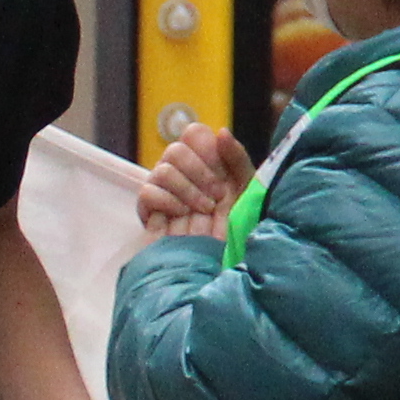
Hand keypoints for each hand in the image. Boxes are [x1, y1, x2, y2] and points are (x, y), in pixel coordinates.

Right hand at [135, 126, 254, 238]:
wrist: (230, 268)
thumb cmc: (244, 232)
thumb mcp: (251, 192)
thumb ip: (238, 159)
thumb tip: (219, 132)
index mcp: (210, 166)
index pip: (194, 135)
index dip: (205, 148)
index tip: (222, 172)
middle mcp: (185, 176)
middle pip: (176, 149)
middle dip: (200, 172)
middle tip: (217, 197)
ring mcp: (166, 194)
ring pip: (162, 169)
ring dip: (187, 190)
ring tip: (204, 211)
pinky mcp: (150, 214)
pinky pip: (147, 192)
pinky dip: (167, 202)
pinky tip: (181, 216)